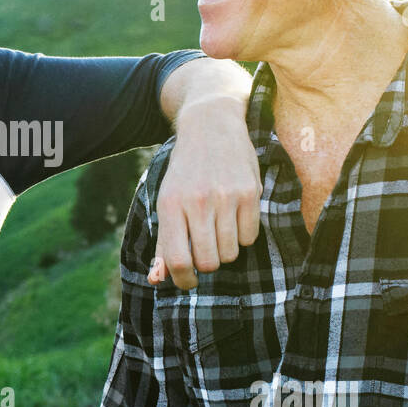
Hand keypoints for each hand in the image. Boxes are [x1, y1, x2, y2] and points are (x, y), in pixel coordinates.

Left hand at [148, 96, 260, 288]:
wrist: (211, 125)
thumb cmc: (185, 171)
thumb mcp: (167, 200)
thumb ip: (164, 242)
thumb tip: (157, 280)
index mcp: (170, 205)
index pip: (177, 260)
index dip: (183, 280)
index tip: (188, 281)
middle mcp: (197, 202)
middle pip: (208, 262)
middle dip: (207, 264)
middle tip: (205, 248)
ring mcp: (225, 197)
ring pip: (230, 253)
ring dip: (225, 249)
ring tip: (219, 228)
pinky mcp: (249, 193)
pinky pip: (250, 238)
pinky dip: (242, 236)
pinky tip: (235, 217)